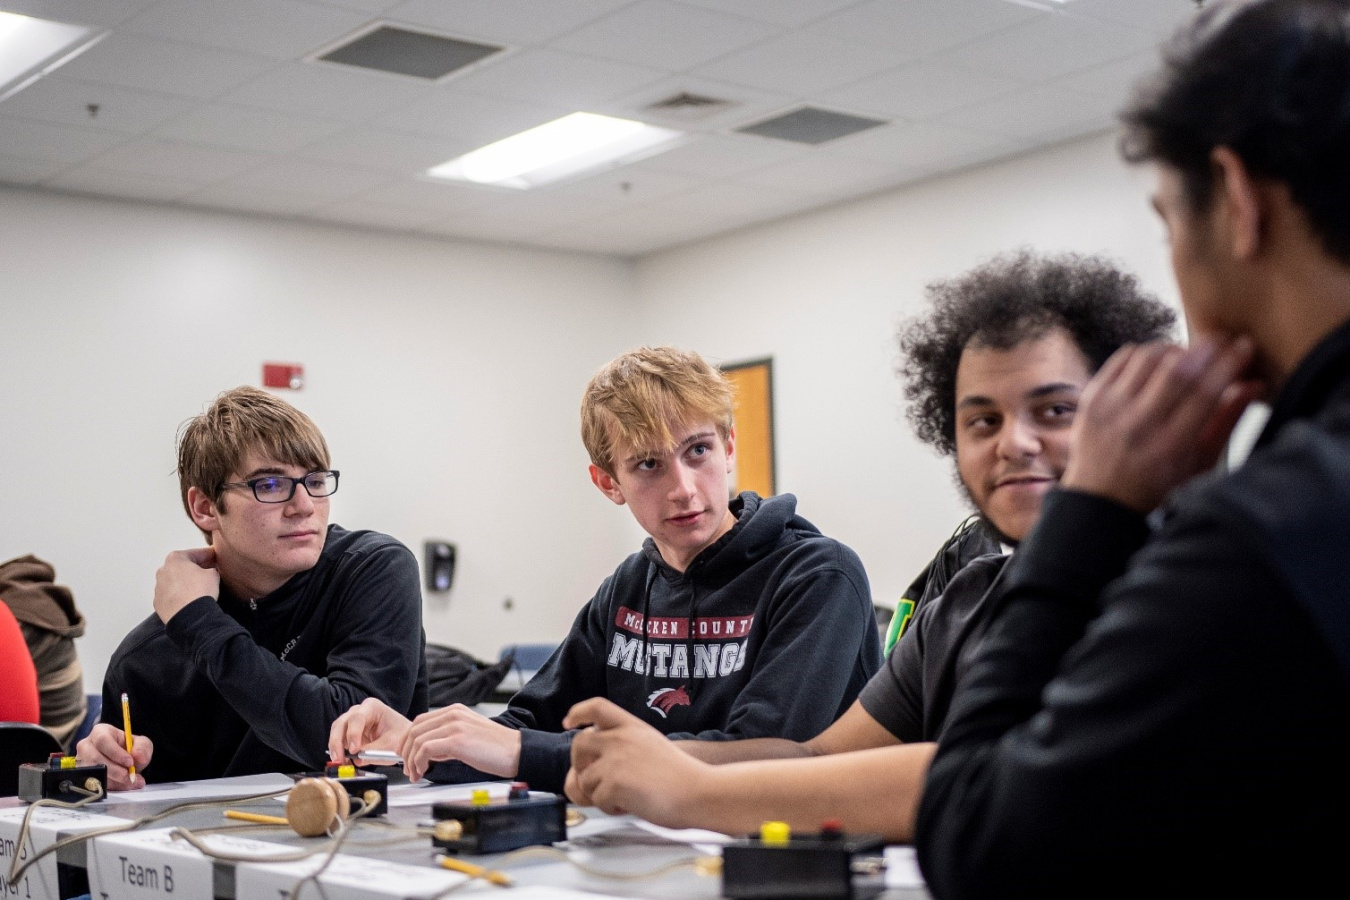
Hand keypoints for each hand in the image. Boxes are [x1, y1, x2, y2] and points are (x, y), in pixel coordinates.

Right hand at [76, 723, 151, 790]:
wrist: (124, 761)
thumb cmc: (130, 748)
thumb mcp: (142, 744)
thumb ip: (142, 748)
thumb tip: (138, 757)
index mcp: (100, 732)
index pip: (103, 740)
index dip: (116, 753)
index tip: (130, 762)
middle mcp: (86, 746)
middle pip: (95, 758)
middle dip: (115, 770)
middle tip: (130, 776)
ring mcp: (81, 762)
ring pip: (93, 773)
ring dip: (113, 780)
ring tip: (130, 781)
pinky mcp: (81, 776)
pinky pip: (93, 784)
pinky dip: (110, 787)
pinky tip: (122, 785)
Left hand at [154, 547, 219, 623]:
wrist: (190, 616)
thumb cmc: (200, 590)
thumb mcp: (213, 574)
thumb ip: (210, 568)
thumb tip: (208, 572)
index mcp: (175, 559)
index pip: (195, 553)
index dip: (208, 554)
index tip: (216, 556)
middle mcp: (162, 571)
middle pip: (182, 566)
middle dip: (195, 568)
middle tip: (209, 571)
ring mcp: (158, 588)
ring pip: (175, 581)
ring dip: (185, 582)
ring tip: (199, 588)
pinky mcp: (158, 603)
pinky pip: (171, 595)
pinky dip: (180, 595)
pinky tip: (190, 599)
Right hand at [328, 697, 410, 764]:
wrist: (403, 740)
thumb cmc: (400, 737)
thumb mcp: (391, 745)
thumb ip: (373, 752)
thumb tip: (357, 759)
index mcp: (372, 707)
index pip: (357, 718)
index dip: (353, 734)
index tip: (354, 749)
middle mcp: (359, 711)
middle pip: (341, 724)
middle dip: (337, 742)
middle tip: (338, 759)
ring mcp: (352, 722)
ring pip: (337, 732)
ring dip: (336, 748)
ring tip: (339, 763)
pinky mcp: (349, 734)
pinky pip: (339, 742)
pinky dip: (339, 752)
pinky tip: (343, 762)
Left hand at [399, 705, 521, 781]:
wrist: (516, 751)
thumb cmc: (496, 748)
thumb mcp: (468, 735)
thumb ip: (448, 738)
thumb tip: (429, 751)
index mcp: (455, 710)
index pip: (420, 721)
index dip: (408, 740)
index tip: (406, 755)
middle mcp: (453, 714)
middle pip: (414, 730)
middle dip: (405, 752)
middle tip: (408, 769)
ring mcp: (454, 725)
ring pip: (417, 740)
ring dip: (411, 761)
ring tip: (415, 774)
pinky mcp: (456, 740)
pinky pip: (425, 750)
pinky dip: (419, 763)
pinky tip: (423, 772)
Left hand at [563, 698, 703, 825]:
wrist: (698, 792)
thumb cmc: (681, 776)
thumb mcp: (650, 747)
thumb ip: (621, 750)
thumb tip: (590, 769)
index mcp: (632, 726)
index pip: (597, 707)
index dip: (578, 712)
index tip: (569, 722)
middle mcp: (621, 738)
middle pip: (578, 744)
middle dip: (578, 764)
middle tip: (592, 777)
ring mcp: (615, 759)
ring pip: (584, 779)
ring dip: (598, 793)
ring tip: (624, 796)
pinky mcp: (613, 783)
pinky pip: (596, 800)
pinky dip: (610, 808)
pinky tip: (630, 805)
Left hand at [1062, 334, 1260, 512]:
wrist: (1100, 498)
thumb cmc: (1157, 482)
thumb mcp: (1199, 461)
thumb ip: (1227, 420)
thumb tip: (1255, 383)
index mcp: (1170, 445)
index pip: (1205, 392)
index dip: (1229, 364)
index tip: (1244, 347)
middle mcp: (1138, 424)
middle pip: (1178, 370)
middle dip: (1207, 347)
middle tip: (1223, 338)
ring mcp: (1111, 409)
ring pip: (1150, 357)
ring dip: (1176, 348)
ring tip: (1190, 354)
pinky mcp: (1092, 398)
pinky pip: (1124, 358)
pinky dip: (1147, 352)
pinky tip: (1160, 360)